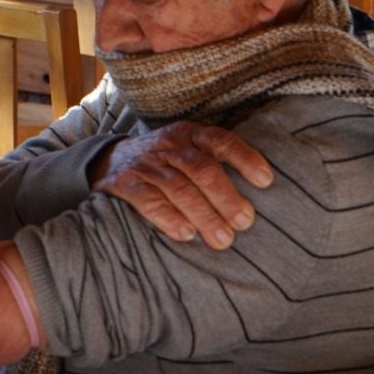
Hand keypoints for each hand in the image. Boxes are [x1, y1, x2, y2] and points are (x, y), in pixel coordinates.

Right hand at [91, 121, 272, 248]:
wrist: (107, 160)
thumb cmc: (164, 163)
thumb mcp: (187, 150)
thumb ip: (215, 164)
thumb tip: (258, 195)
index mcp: (189, 134)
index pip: (221, 141)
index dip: (245, 158)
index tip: (266, 181)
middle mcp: (168, 145)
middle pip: (201, 168)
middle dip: (225, 197)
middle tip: (244, 222)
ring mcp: (145, 164)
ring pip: (178, 188)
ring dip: (203, 215)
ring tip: (223, 239)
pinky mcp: (124, 183)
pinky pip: (148, 200)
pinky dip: (168, 218)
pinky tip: (185, 234)